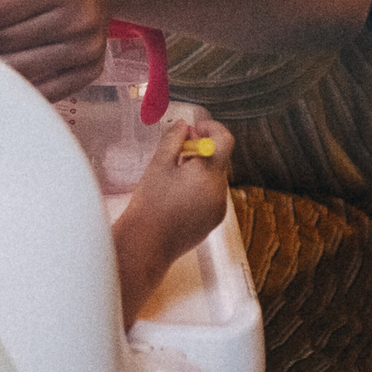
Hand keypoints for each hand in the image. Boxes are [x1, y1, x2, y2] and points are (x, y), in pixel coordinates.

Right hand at [111, 113, 233, 321]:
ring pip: (214, 179)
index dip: (211, 129)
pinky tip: (176, 195)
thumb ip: (173, 139)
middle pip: (219, 161)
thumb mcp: (159, 164)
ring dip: (199, 171)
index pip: (225, 141)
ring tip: (172, 176)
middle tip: (177, 151)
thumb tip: (184, 126)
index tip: (194, 129)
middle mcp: (219, 193)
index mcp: (208, 175)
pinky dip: (198, 189)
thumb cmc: (150, 205)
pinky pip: (210, 197)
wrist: (146, 245)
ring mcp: (217, 210)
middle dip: (201, 151)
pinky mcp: (211, 223)